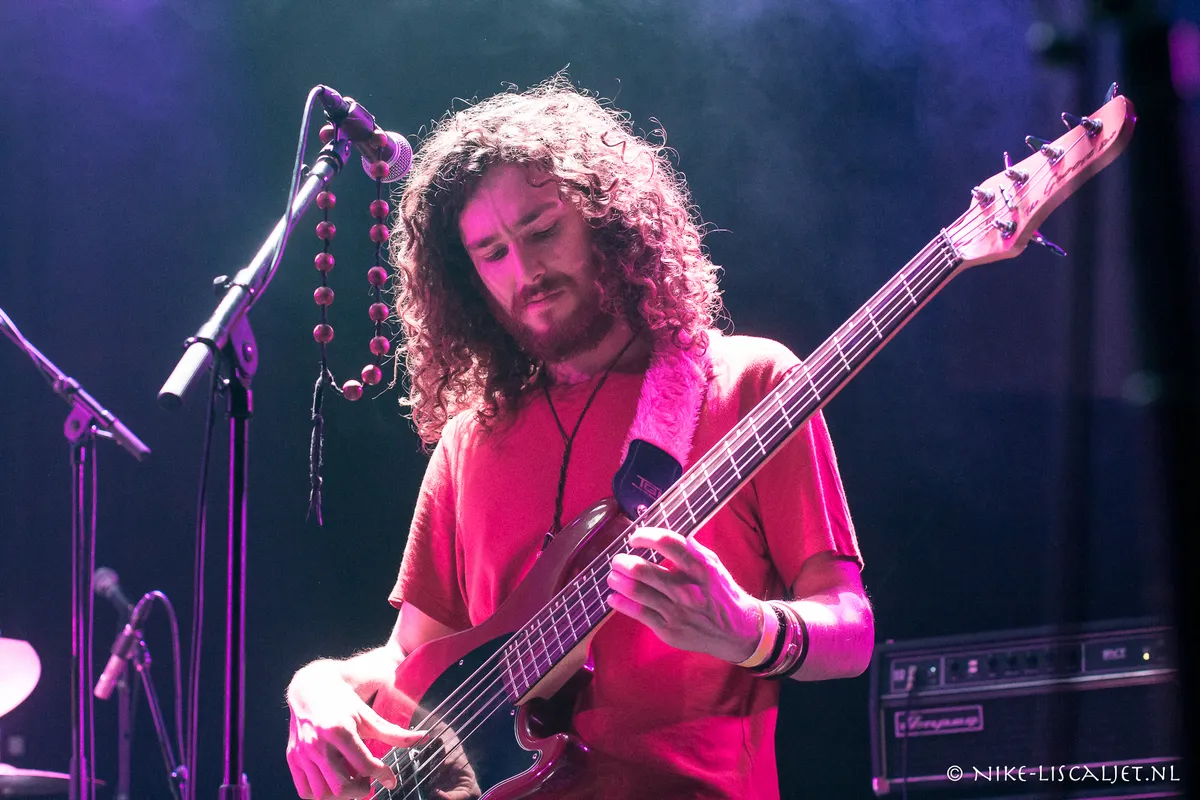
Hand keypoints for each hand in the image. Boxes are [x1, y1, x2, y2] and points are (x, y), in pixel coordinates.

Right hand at [286, 662, 424, 798]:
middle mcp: (318, 743)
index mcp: (339, 730)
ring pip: (323, 793)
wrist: (310, 688)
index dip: (382, 775)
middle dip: (361, 790)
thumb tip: (421, 737)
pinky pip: (305, 791)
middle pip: (342, 786)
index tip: (391, 779)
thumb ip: (393, 731)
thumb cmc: (342, 701)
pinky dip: (321, 795)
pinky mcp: (293, 758)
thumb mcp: (368, 714)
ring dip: (342, 796)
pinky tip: (334, 784)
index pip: (365, 765)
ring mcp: (302, 753)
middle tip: (369, 782)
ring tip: (352, 782)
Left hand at [605, 527, 762, 662]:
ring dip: (617, 580)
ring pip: (636, 591)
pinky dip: (620, 602)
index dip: (644, 536)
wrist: (737, 629)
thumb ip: (689, 548)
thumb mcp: (712, 564)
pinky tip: (614, 597)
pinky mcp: (669, 629)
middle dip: (622, 562)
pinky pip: (637, 613)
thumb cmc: (720, 591)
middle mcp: (687, 588)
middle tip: (617, 560)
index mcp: (699, 567)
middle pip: (642, 569)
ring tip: (613, 576)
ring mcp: (676, 610)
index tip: (634, 538)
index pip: (666, 542)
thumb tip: (661, 533)